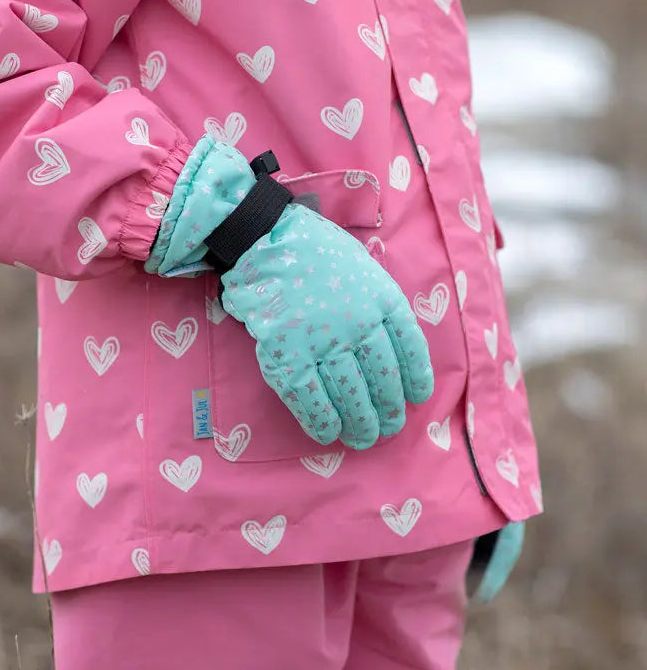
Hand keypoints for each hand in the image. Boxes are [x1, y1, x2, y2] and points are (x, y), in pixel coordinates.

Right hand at [221, 201, 432, 448]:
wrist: (265, 243)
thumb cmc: (315, 252)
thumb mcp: (363, 268)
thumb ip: (378, 304)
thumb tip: (391, 346)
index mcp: (382, 300)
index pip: (410, 350)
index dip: (415, 379)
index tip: (416, 398)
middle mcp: (360, 325)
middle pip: (382, 379)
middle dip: (388, 410)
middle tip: (388, 427)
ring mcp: (324, 342)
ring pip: (351, 395)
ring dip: (359, 423)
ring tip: (363, 437)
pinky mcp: (289, 356)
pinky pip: (311, 399)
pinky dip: (322, 422)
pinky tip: (329, 433)